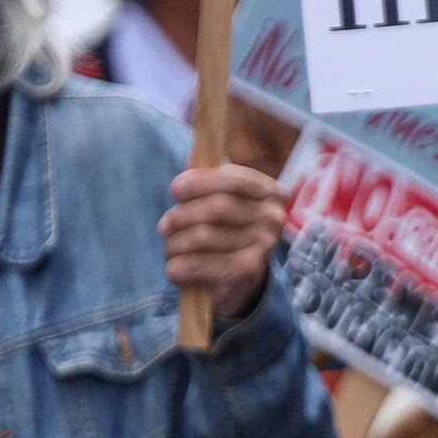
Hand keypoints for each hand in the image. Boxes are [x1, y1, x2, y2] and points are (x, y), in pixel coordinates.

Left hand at [162, 165, 284, 318]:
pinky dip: (178, 267)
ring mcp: (263, 246)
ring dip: (176, 244)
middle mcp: (273, 218)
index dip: (200, 182)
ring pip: (204, 236)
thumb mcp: (221, 201)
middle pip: (217, 208)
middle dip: (182, 216)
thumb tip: (192, 155)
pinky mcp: (248, 273)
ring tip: (171, 248)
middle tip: (164, 226)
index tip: (175, 190)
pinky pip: (200, 264)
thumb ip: (208, 179)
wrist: (243, 281)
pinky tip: (175, 268)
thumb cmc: (227, 233)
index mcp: (269, 192)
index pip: (233, 179)